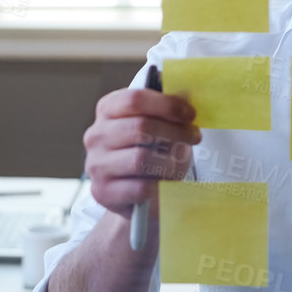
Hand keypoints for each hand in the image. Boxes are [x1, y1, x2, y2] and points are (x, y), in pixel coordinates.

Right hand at [81, 86, 198, 218]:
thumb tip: (187, 100)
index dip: (166, 105)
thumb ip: (165, 111)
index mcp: (107, 109)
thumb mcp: (153, 125)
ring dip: (170, 161)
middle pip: (140, 127)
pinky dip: (160, 185)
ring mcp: (96, 164)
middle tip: (194, 137)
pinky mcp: (103, 192)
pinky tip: (168, 182)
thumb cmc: (147, 150)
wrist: (132, 192)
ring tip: (182, 163)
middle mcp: (96, 135)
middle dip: (175, 132)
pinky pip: (140, 187)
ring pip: (140, 158)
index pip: (134, 100)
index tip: (190, 114)